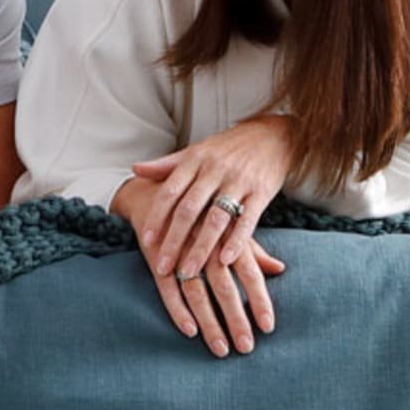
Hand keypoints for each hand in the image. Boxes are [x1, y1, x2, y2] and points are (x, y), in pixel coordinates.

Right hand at [115, 174, 285, 358]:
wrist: (157, 189)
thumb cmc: (202, 213)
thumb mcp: (230, 226)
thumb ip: (253, 251)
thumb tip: (280, 269)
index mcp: (229, 236)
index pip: (250, 273)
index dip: (259, 300)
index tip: (268, 327)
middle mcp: (206, 244)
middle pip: (224, 287)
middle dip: (236, 319)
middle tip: (246, 348)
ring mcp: (180, 251)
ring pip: (197, 291)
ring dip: (210, 322)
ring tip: (221, 349)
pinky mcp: (157, 256)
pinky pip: (167, 288)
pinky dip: (178, 310)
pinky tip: (190, 331)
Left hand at [133, 115, 292, 283]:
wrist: (274, 136)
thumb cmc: (230, 148)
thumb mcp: (198, 151)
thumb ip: (168, 164)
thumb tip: (135, 169)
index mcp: (196, 160)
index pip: (170, 191)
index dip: (157, 216)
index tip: (146, 240)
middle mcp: (215, 170)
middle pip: (189, 210)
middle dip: (174, 240)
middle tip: (163, 267)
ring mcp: (239, 182)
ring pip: (215, 219)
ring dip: (200, 248)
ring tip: (189, 273)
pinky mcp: (261, 193)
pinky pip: (247, 221)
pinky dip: (236, 241)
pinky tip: (225, 261)